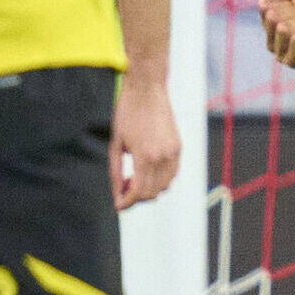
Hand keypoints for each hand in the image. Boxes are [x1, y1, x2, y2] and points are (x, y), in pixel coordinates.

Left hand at [110, 74, 180, 209]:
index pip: (139, 192)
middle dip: (136, 197)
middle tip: (123, 188)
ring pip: (165, 186)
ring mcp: (174, 152)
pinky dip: (161, 179)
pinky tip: (147, 170)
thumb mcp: (115, 144)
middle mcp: (163, 157)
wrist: (147, 89)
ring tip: (134, 178)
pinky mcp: (178, 147)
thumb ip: (116, 173)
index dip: (127, 202)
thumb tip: (117, 195)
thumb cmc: (127, 113)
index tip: (118, 205)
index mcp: (145, 157)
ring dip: (150, 189)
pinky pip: (173, 174)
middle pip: (153, 193)